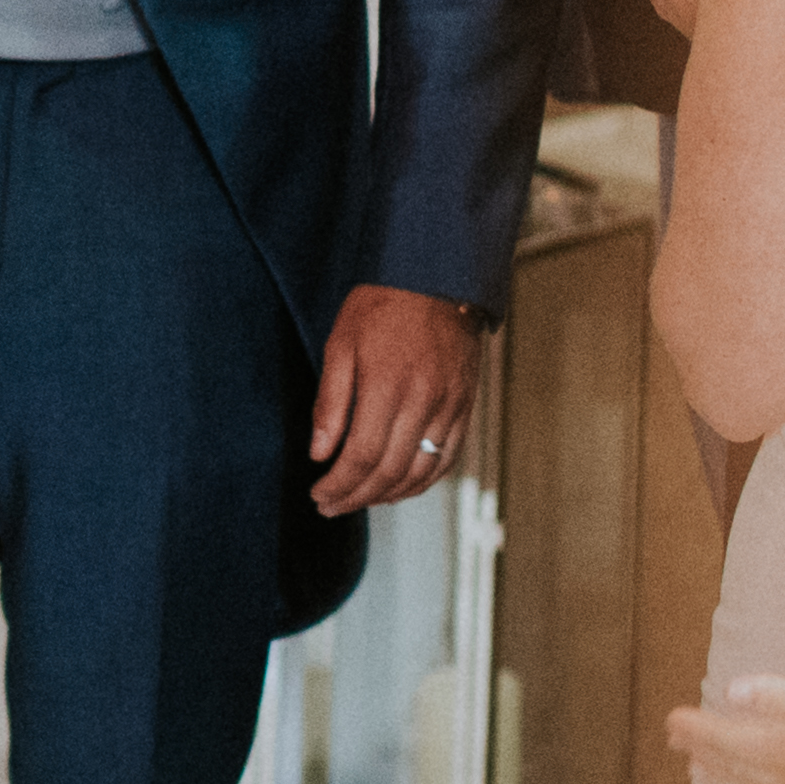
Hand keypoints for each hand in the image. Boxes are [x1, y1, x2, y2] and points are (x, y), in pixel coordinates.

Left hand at [307, 282, 478, 516]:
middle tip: (331, 506)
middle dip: (357, 497)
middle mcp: (423, 401)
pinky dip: (423, 482)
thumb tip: (320, 453)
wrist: (437, 277)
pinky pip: (447, 458)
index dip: (339, 485)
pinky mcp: (465, 407)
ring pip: (421, 472)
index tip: (319, 495)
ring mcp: (449, 406)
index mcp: (387, 385)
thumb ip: (330, 402)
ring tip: (360, 501)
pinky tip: (400, 488)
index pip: (361, 456)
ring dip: (388, 496)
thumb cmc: (383, 305)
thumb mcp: (341, 344)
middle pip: (390, 471)